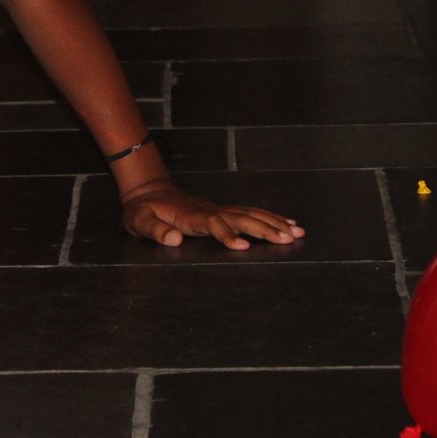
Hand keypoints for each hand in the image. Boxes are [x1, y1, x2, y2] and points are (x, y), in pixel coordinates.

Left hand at [119, 180, 305, 249]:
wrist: (148, 190)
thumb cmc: (142, 210)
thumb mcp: (138, 220)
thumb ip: (154, 230)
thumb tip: (173, 240)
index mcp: (190, 216)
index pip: (212, 224)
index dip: (227, 234)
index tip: (242, 247)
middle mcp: (209, 210)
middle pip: (241, 218)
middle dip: (264, 229)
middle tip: (288, 239)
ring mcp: (218, 209)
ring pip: (250, 214)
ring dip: (273, 222)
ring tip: (297, 232)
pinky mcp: (223, 210)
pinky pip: (250, 213)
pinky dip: (270, 217)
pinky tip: (287, 224)